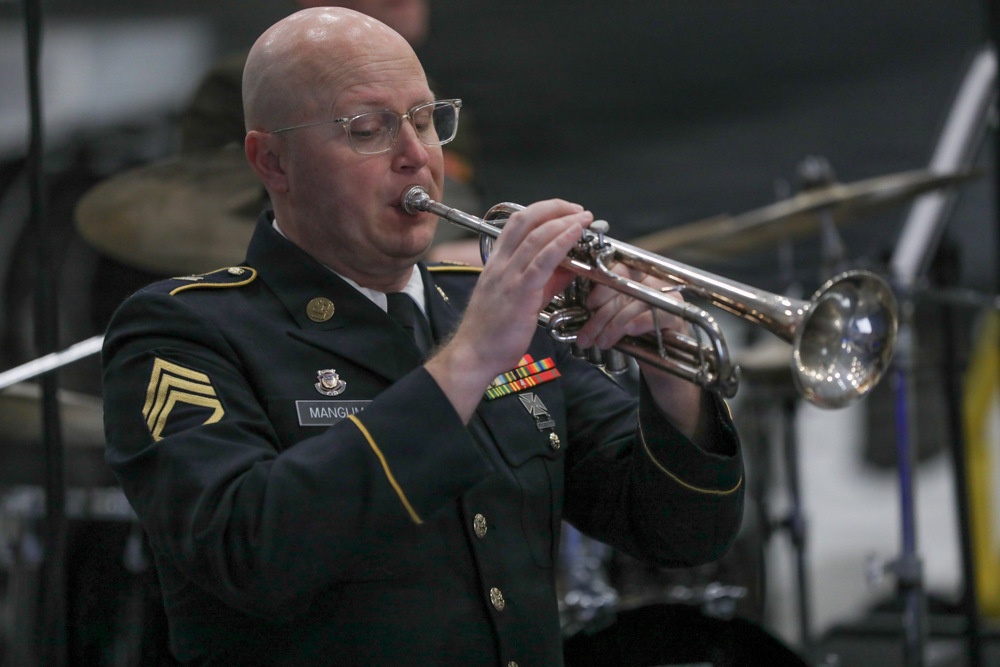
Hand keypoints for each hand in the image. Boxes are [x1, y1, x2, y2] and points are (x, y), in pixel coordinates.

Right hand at [425, 199, 592, 420]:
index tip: (564, 210)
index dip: (543, 210)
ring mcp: (508, 276)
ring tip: (583, 218)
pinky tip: (575, 235)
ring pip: (536, 237)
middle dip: (555, 208)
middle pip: (526, 220)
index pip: (517, 223)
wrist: (474, 354)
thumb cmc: (492, 331)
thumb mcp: (521, 298)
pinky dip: (561, 242)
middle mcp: (500, 264)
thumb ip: (545, 280)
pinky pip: (542, 261)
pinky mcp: (520, 292)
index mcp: (497, 262)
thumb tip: (568, 266)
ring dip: (563, 222)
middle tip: (578, 210)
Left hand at [575, 261, 706, 438]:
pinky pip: (655, 316)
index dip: (601, 287)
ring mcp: (668, 298)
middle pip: (624, 290)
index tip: (588, 306)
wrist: (664, 361)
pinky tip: (628, 332)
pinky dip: (638, 323)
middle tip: (586, 335)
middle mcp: (654, 283)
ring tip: (601, 342)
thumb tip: (580, 312)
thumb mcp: (616, 320)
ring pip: (635, 304)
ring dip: (613, 325)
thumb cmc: (638, 337)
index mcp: (639, 277)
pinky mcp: (677, 316)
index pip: (619, 271)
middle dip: (600, 315)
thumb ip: (603, 310)